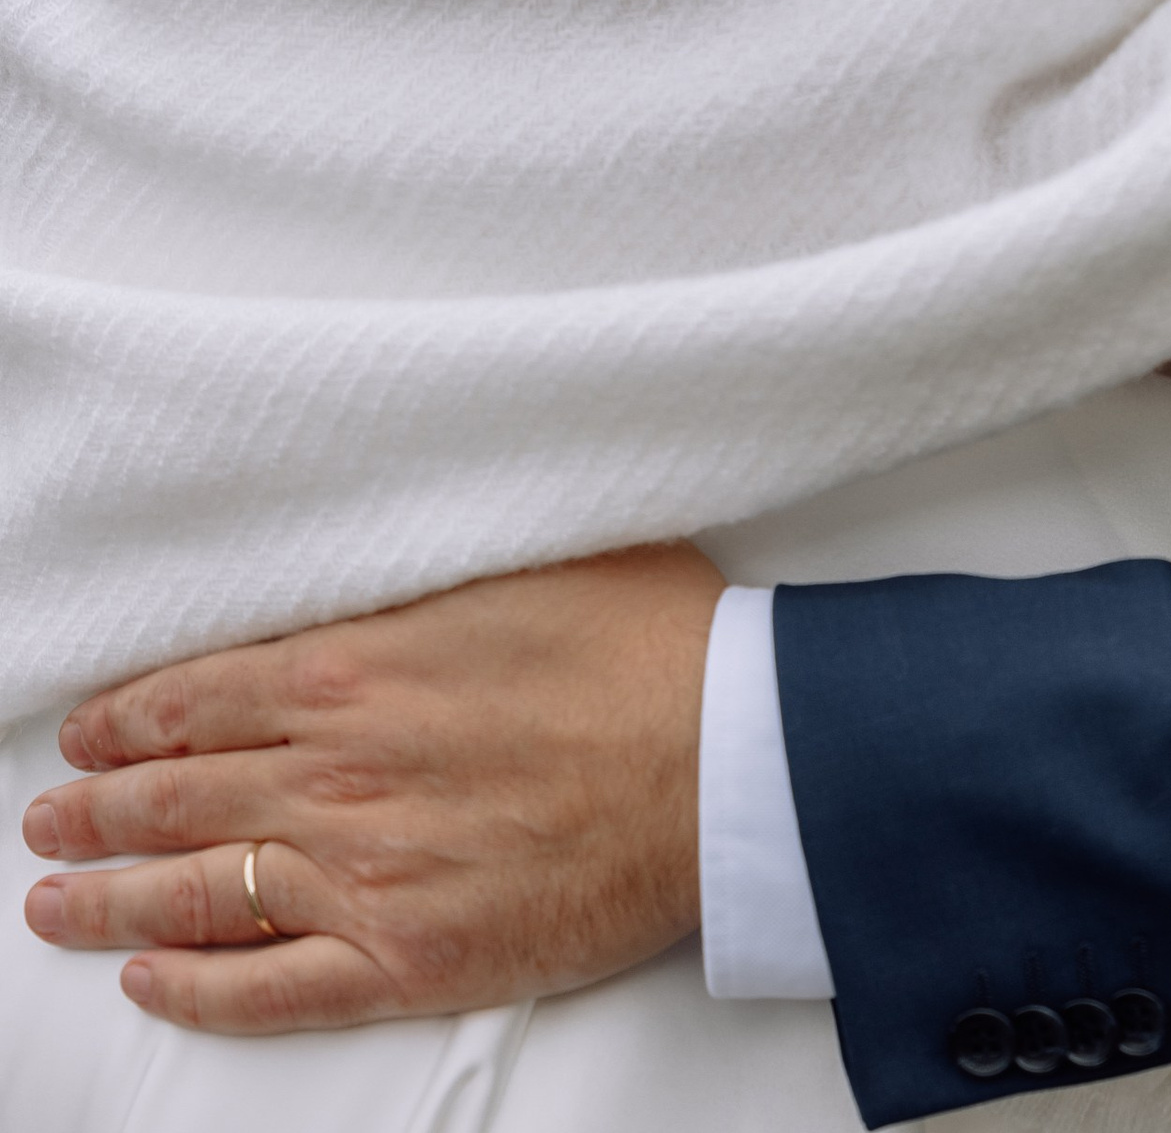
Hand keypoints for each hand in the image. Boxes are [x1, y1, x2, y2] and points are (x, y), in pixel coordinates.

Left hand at [19, 543, 718, 1034]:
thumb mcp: (521, 557)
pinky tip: (154, 979)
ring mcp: (364, 873)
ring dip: (111, 897)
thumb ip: (419, 573)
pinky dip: (198, 988)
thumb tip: (367, 560)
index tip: (87, 729)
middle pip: (178, 797)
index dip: (127, 719)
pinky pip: (271, 986)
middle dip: (96, 807)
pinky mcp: (409, 956)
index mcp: (357, 666)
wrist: (728, 756)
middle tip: (49, 814)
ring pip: (198, 894)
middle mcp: (337, 773)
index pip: (198, 698)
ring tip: (55, 900)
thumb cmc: (646, 644)